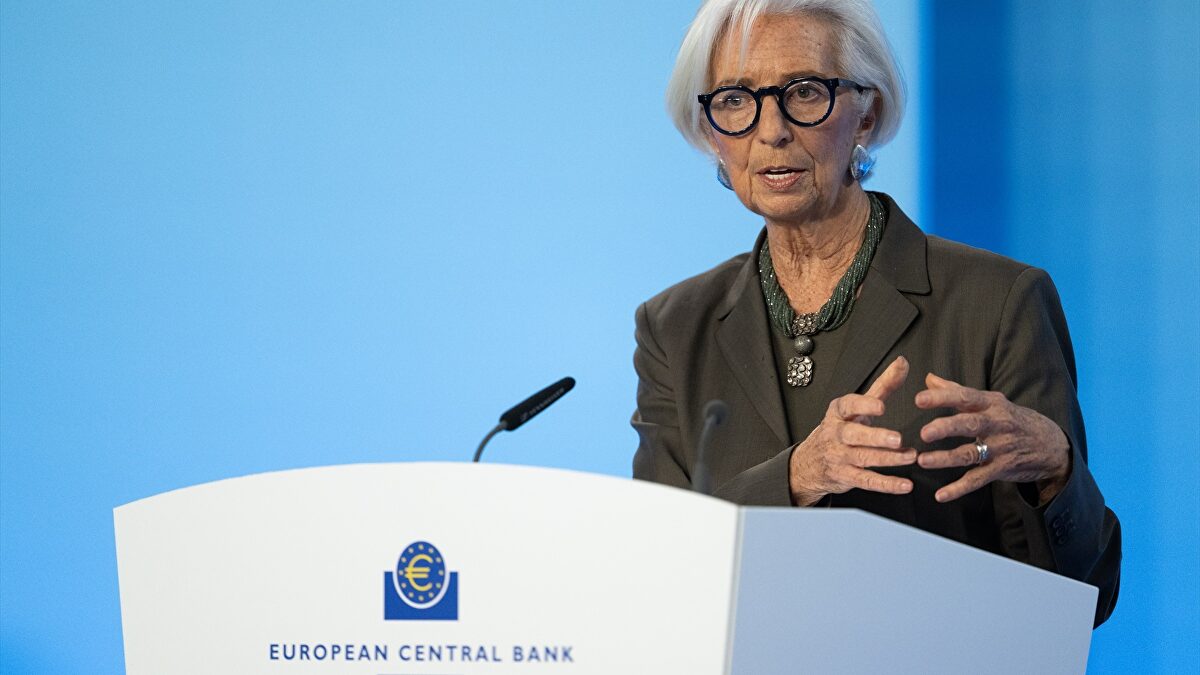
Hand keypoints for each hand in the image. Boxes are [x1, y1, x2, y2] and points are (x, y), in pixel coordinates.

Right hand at [788, 356, 916, 505]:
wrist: (809, 463)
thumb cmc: (839, 430)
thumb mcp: (856, 406)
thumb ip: (883, 386)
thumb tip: (903, 363)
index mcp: (839, 413)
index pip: (848, 406)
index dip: (864, 406)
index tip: (881, 406)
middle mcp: (837, 434)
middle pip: (853, 435)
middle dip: (875, 437)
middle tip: (897, 438)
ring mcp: (839, 457)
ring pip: (862, 458)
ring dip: (887, 459)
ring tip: (909, 456)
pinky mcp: (845, 477)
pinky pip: (866, 481)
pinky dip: (886, 484)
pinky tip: (904, 485)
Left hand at [915, 373, 1070, 502]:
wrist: (1052, 445)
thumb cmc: (1012, 419)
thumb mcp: (991, 401)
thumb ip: (957, 391)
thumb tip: (929, 378)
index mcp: (991, 404)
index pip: (965, 397)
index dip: (942, 398)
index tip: (919, 399)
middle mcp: (996, 424)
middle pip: (969, 424)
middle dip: (946, 427)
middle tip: (924, 433)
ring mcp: (1000, 448)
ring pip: (970, 453)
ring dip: (946, 458)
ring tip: (923, 461)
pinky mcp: (1002, 469)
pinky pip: (978, 479)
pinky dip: (959, 488)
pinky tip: (941, 495)